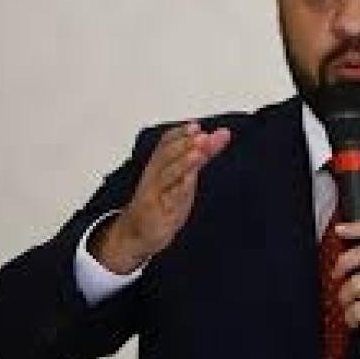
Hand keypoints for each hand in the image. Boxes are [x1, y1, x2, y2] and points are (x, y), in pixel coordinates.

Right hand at [90, 121, 230, 273]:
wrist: (136, 233)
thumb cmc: (162, 200)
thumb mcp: (185, 175)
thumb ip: (204, 154)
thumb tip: (222, 134)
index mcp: (159, 164)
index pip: (166, 143)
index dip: (180, 133)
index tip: (196, 125)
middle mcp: (154, 176)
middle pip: (166, 156)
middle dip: (184, 144)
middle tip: (202, 136)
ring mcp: (154, 194)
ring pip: (167, 176)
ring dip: (183, 163)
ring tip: (198, 154)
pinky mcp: (156, 213)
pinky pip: (168, 200)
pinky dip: (178, 190)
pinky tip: (188, 182)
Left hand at [331, 222, 359, 358]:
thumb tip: (350, 241)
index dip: (357, 228)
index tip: (339, 229)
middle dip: (343, 263)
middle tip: (337, 274)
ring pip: (356, 283)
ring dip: (345, 297)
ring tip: (352, 306)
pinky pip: (355, 309)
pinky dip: (350, 317)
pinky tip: (358, 322)